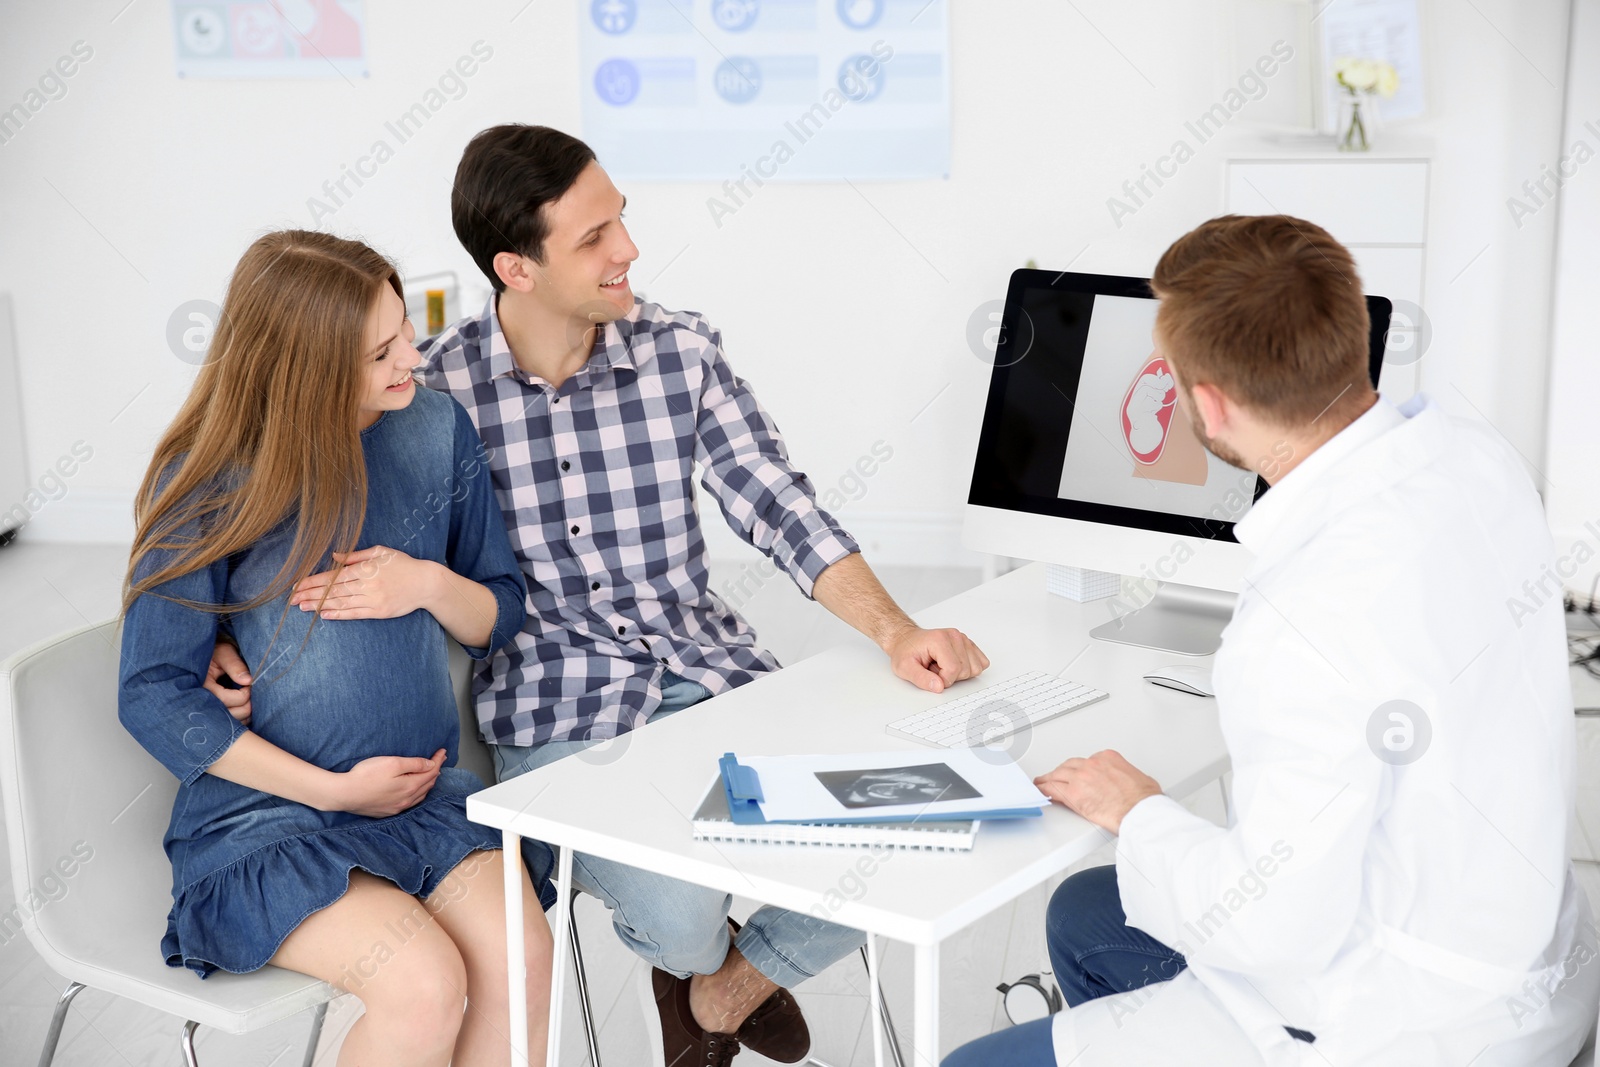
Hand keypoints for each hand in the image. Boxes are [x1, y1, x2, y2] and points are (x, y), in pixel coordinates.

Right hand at [205, 640, 252, 724]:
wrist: (206, 658)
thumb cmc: (216, 653)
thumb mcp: (224, 653)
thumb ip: (235, 665)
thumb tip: (248, 680)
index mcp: (201, 686)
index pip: (226, 699)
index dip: (244, 694)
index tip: (250, 684)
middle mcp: (200, 702)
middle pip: (229, 715)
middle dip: (247, 706)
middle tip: (252, 692)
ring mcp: (205, 711)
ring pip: (231, 723)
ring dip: (245, 713)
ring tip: (248, 698)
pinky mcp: (211, 716)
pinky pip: (230, 725)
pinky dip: (241, 719)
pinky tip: (244, 706)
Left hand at [289, 546, 441, 620]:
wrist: (425, 583)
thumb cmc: (403, 565)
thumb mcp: (381, 552)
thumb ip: (356, 556)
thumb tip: (335, 557)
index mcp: (365, 569)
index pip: (333, 576)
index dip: (313, 581)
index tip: (297, 585)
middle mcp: (367, 585)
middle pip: (333, 591)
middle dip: (311, 594)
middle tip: (292, 599)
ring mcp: (373, 599)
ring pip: (341, 603)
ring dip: (319, 605)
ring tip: (302, 607)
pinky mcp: (379, 611)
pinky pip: (355, 613)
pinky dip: (339, 614)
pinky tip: (324, 615)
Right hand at [331, 748, 446, 816]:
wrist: (344, 794)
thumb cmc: (366, 776)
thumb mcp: (392, 763)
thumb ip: (414, 764)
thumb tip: (431, 764)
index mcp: (410, 787)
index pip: (431, 772)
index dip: (438, 760)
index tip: (442, 752)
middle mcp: (406, 800)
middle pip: (428, 784)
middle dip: (435, 770)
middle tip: (439, 759)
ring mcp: (397, 807)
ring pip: (420, 795)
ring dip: (427, 783)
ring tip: (431, 773)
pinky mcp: (387, 811)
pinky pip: (409, 802)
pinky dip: (417, 793)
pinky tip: (414, 790)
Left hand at [883, 625, 989, 693]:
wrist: (906, 640)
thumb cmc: (906, 651)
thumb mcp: (905, 668)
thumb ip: (921, 679)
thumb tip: (939, 687)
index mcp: (939, 640)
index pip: (954, 669)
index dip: (944, 680)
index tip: (932, 676)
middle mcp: (954, 636)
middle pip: (966, 670)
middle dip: (950, 677)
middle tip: (935, 669)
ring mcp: (963, 639)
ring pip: (976, 668)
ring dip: (960, 673)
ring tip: (942, 666)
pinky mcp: (968, 644)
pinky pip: (981, 663)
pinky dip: (969, 669)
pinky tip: (953, 664)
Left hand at [1034, 750, 1161, 834]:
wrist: (1141, 812)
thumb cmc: (1144, 800)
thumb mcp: (1140, 778)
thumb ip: (1127, 777)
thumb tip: (1127, 782)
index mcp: (1109, 758)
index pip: (1088, 761)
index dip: (1082, 770)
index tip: (1079, 775)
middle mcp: (1093, 764)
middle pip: (1071, 765)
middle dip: (1064, 772)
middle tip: (1057, 777)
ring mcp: (1081, 777)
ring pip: (1059, 774)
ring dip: (1051, 778)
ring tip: (1043, 782)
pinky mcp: (1073, 793)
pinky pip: (1052, 789)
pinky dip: (1044, 789)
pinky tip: (1040, 790)